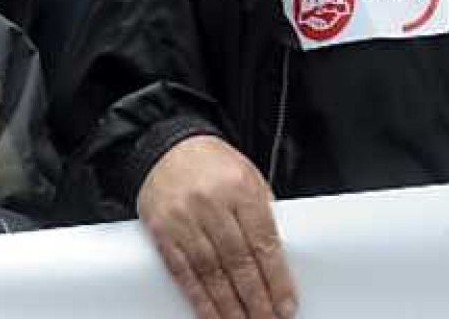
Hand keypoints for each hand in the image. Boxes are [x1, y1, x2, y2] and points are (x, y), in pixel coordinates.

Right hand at [137, 135, 296, 318]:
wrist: (165, 147)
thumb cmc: (212, 163)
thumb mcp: (248, 177)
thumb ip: (263, 214)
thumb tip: (277, 262)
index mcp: (239, 188)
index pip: (263, 241)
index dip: (276, 278)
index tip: (286, 304)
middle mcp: (210, 204)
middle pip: (238, 261)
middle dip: (256, 299)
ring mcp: (183, 219)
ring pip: (210, 272)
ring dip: (228, 306)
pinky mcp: (161, 232)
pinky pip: (182, 272)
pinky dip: (198, 299)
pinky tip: (211, 316)